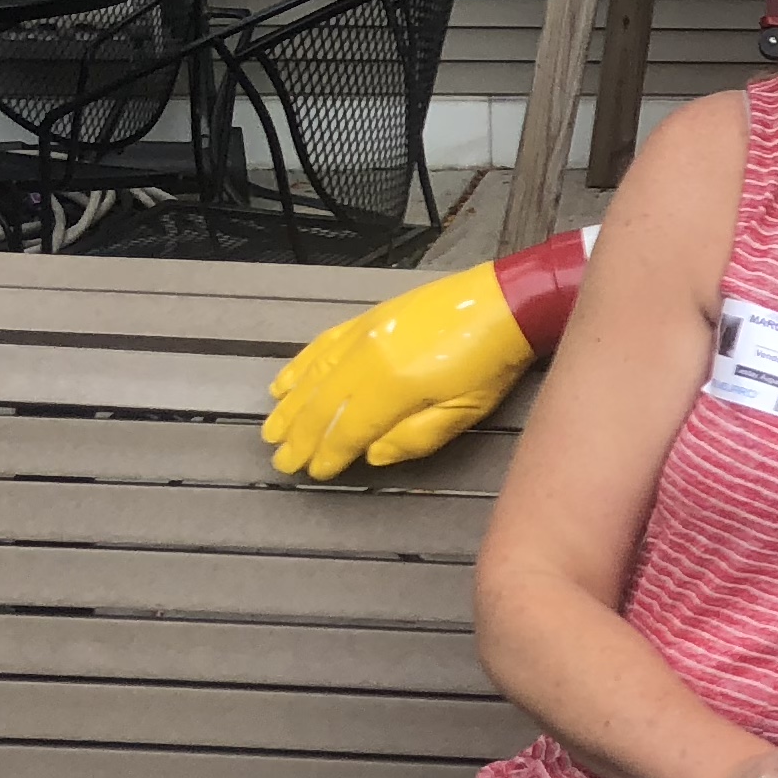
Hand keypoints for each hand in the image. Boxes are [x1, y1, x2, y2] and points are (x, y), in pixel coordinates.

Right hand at [264, 263, 537, 479]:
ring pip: (315, 375)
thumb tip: (370, 454)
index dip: (328, 454)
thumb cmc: (491, 366)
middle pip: (323, 405)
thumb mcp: (464, 413)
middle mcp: (368, 357)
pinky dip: (301, 366)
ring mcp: (365, 333)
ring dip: (291, 406)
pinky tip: (285, 383)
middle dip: (300, 437)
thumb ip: (414, 437)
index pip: (348, 429)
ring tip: (272, 431)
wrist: (505, 304)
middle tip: (281, 462)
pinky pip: (323, 344)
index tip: (312, 473)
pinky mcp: (369, 318)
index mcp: (393, 386)